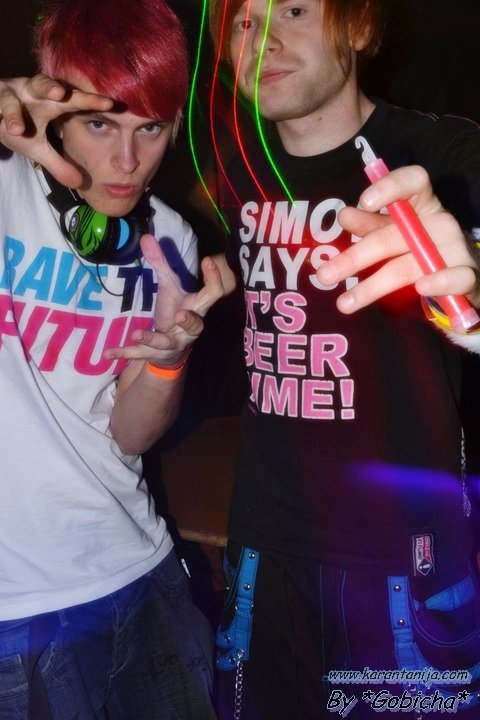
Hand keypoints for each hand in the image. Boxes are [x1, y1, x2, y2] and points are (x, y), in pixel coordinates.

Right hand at [0, 74, 111, 186]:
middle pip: (42, 85)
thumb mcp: (38, 149)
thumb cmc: (19, 126)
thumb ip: (58, 164)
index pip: (72, 99)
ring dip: (13, 112)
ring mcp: (7, 94)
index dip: (90, 100)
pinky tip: (0, 127)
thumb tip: (79, 184)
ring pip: (9, 98)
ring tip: (17, 129)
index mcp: (49, 102)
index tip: (110, 103)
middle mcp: (29, 93)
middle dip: (50, 87)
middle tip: (59, 95)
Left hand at [103, 234, 224, 365]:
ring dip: (151, 339)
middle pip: (196, 326)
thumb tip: (146, 236)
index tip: (208, 260)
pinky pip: (139, 355)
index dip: (213, 278)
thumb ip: (161, 264)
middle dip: (189, 321)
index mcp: (197, 308)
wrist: (172, 349)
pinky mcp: (154, 354)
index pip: (212, 293)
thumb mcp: (170, 288)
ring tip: (136, 333)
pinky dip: (123, 354)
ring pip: (165, 343)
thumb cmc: (175, 312)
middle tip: (181, 314)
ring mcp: (173, 343)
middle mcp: (189, 328)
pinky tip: (107, 353)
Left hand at [316, 165, 479, 312]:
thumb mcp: (394, 235)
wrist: (460, 279)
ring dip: (373, 285)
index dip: (390, 187)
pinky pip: (455, 278)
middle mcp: (441, 223)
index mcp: (423, 206)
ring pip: (409, 265)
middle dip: (355, 257)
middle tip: (324, 275)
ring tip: (345, 302)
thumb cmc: (420, 251)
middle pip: (394, 235)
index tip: (365, 203)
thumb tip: (345, 215)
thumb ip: (370, 226)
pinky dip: (439, 283)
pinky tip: (420, 289)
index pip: (414, 181)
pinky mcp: (468, 277)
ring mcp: (456, 250)